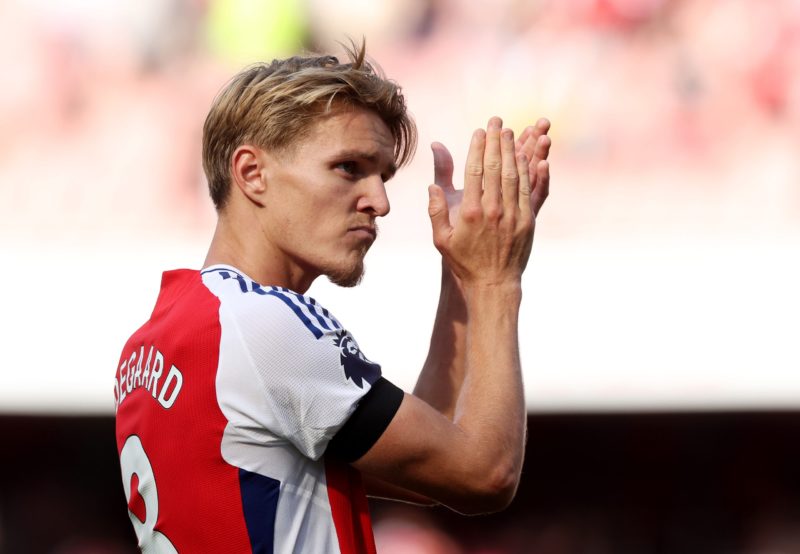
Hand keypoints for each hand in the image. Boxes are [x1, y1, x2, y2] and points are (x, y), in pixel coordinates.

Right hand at [427, 117, 538, 285]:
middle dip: (496, 141)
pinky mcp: (527, 220)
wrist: (493, 283)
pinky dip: (527, 169)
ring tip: (511, 131)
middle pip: (495, 167)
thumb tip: (431, 185)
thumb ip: (435, 209)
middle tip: (497, 121)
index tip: (479, 131)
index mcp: (470, 212)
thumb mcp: (441, 237)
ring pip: (513, 174)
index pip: (474, 171)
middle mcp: (492, 210)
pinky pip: (527, 189)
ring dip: (512, 150)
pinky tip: (526, 155)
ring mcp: (512, 215)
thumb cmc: (463, 261)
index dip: (477, 147)